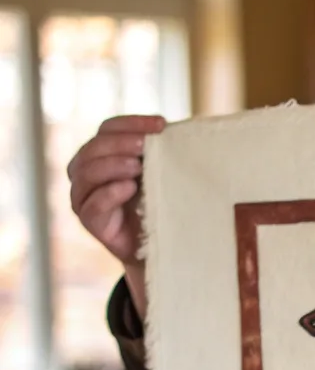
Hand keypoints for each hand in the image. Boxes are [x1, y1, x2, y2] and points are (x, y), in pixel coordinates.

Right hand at [68, 113, 165, 319]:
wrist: (157, 246)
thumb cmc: (157, 202)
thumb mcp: (157, 171)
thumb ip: (157, 152)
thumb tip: (175, 130)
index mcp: (100, 153)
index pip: (108, 128)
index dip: (132, 123)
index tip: (161, 124)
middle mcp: (85, 171)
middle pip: (94, 147)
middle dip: (121, 143)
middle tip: (145, 146)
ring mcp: (83, 197)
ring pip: (87, 172)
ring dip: (113, 165)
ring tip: (137, 166)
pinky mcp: (90, 222)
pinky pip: (93, 205)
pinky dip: (110, 193)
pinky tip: (129, 188)